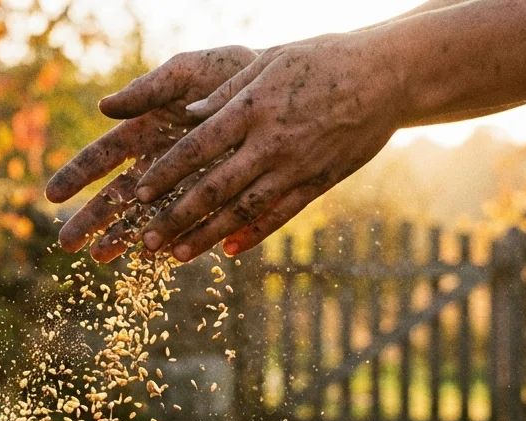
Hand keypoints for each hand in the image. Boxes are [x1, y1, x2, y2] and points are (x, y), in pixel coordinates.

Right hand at [44, 46, 258, 261]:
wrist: (281, 88)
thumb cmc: (229, 72)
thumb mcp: (187, 72)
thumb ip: (148, 89)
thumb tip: (103, 107)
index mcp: (143, 130)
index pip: (100, 157)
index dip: (75, 176)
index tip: (52, 196)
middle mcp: (156, 162)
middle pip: (115, 196)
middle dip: (91, 219)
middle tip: (66, 244)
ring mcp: (181, 184)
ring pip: (144, 216)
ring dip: (122, 237)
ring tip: (100, 259)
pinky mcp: (211, 199)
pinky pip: (186, 224)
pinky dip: (168, 239)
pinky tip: (150, 258)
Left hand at [132, 31, 407, 260]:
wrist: (385, 75)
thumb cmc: (320, 61)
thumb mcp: (268, 65)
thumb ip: (226, 92)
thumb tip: (188, 115)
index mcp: (251, 109)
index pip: (197, 148)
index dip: (166, 175)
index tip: (140, 194)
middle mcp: (270, 143)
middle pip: (213, 188)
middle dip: (176, 217)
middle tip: (146, 241)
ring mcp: (295, 167)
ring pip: (243, 210)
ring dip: (207, 236)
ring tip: (177, 255)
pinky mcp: (317, 182)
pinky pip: (280, 215)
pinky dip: (254, 235)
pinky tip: (230, 251)